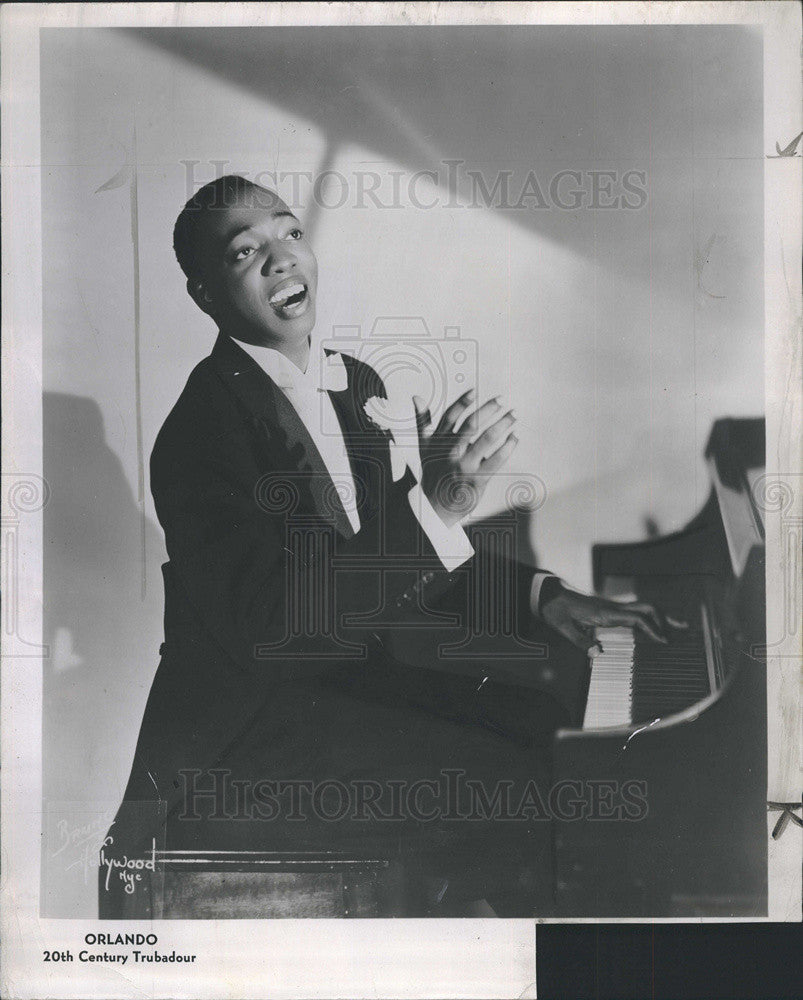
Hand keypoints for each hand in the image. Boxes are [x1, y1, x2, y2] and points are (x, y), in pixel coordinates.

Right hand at [414, 389, 517, 527]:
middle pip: (471, 425)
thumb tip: (415, 397)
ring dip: (504, 424)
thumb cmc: (433, 471)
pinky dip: (508, 447)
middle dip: (489, 409)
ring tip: (514, 415)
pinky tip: (515, 438)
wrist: (434, 507)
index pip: (450, 417)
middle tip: (503, 399)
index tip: (475, 391)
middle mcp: (450, 452)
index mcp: (438, 441)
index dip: (462, 402)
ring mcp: (463, 466)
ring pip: (487, 439)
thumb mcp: (424, 447)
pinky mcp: (476, 479)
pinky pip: (496, 459)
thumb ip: (423, 421)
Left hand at [540, 586, 687, 653]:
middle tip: (683, 630)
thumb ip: (580, 642)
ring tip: (678, 627)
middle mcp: (612, 608)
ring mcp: (612, 608)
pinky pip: (634, 613)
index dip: (652, 629)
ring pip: (642, 609)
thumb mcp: (563, 628)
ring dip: (660, 617)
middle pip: (646, 608)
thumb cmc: (555, 610)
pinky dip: (648, 620)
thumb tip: (597, 655)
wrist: (548, 595)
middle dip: (666, 619)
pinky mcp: (609, 610)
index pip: (636, 618)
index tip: (664, 641)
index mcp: (604, 612)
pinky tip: (653, 629)